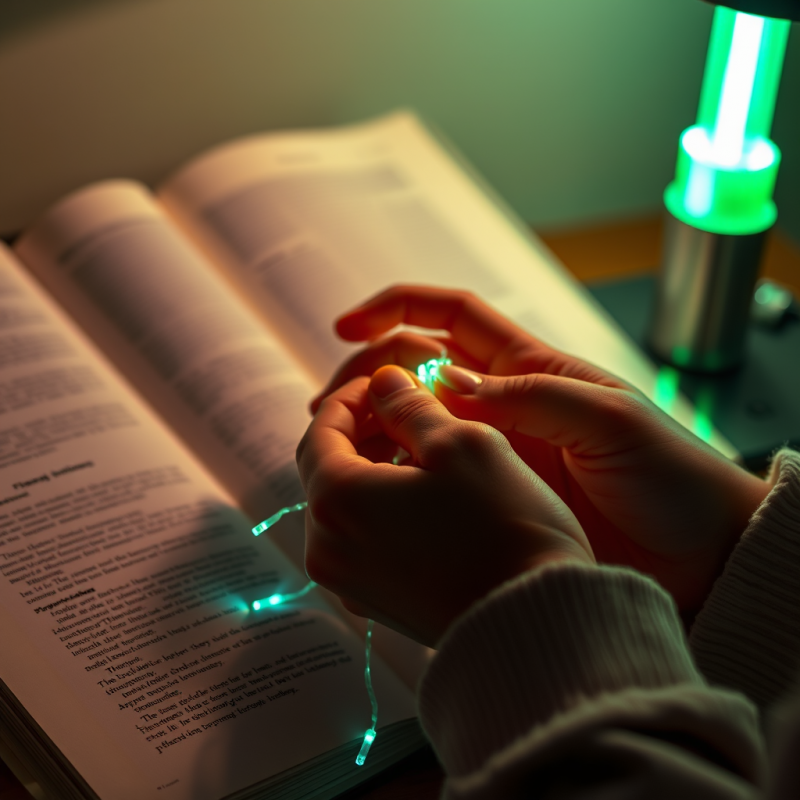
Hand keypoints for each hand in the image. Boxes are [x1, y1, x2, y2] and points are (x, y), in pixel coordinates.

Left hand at [297, 365, 592, 646]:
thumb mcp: (460, 441)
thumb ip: (410, 404)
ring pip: (345, 507)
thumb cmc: (501, 525)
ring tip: (420, 451)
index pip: (321, 429)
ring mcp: (349, 582)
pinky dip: (381, 509)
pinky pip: (363, 541)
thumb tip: (383, 382)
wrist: (534, 619)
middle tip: (404, 410)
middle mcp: (328, 548)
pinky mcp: (377, 603)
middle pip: (327, 470)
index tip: (383, 383)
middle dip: (361, 433)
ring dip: (371, 471)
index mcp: (337, 500)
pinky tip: (425, 497)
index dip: (351, 397)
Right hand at [312, 286, 769, 614]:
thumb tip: (450, 382)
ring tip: (337, 450)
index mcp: (531, 368)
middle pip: (418, 369)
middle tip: (329, 408)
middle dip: (368, 375)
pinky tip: (376, 492)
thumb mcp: (607, 420)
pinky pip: (435, 476)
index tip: (347, 326)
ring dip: (374, 429)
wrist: (698, 550)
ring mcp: (495, 451)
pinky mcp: (494, 497)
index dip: (397, 310)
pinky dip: (401, 476)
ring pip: (417, 425)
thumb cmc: (667, 475)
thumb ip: (531, 398)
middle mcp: (503, 403)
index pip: (452, 318)